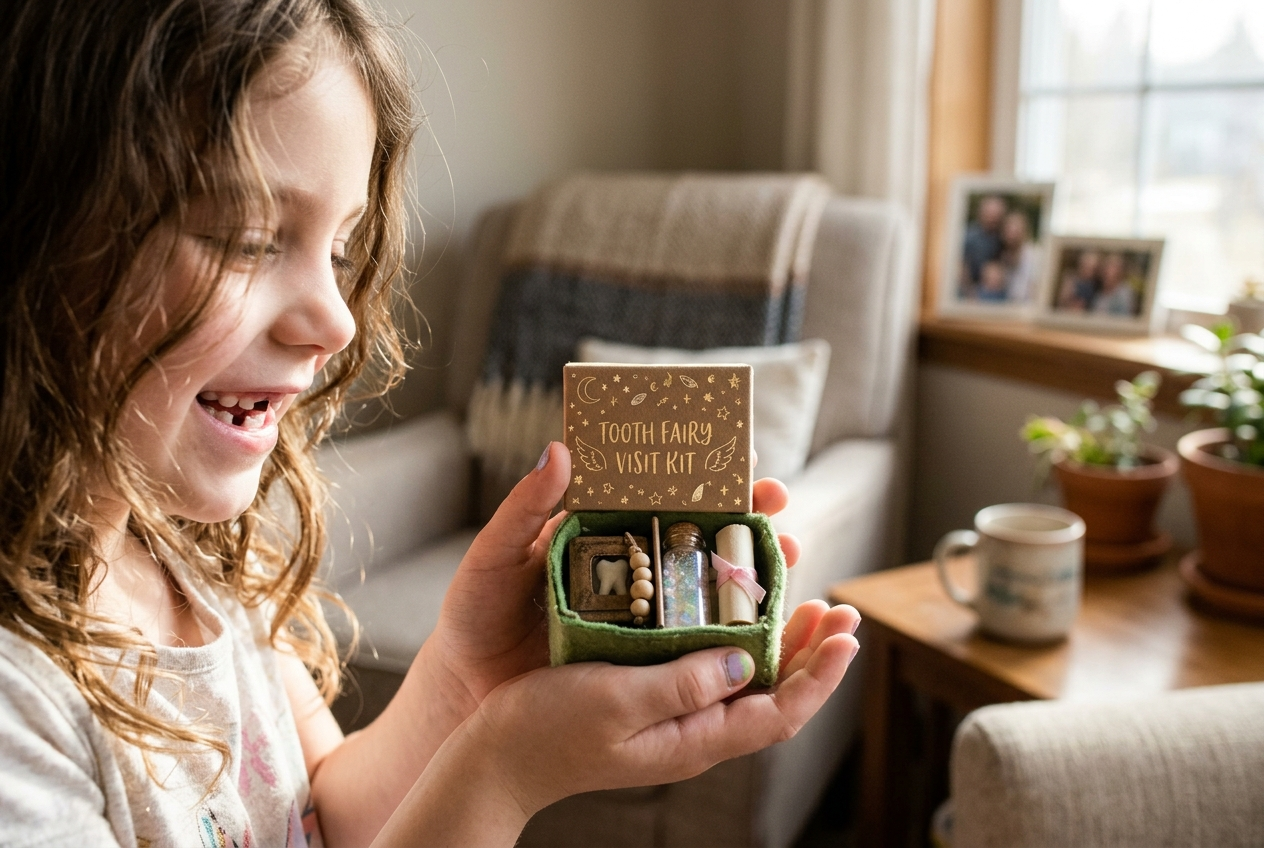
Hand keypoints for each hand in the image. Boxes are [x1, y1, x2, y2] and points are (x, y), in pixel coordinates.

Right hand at [404, 629, 859, 842]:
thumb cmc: (546, 731)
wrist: (495, 759)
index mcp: (693, 738)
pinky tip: (728, 612)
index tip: (846, 633)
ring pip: (745, 682)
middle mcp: (693, 732)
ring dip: (779, 643)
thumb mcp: (616, 700)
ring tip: (804, 603)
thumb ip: (683, 682)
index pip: (779, 713)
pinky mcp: (649, 700)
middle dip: (811, 653)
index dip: (819, 675)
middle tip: (838, 607)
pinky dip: (732, 638)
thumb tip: (746, 662)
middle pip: (772, 695)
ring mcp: (672, 718)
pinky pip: (709, 670)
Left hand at [421, 443, 805, 717]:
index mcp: (600, 530)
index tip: (742, 458)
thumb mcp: (494, 557)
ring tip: (786, 554)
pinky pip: (696, 639)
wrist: (466, 686)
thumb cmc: (476, 613)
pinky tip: (765, 621)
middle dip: (746, 515)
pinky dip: (734, 628)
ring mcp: (641, 613)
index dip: (704, 474)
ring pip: (709, 584)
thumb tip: (559, 449)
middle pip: (700, 533)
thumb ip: (524, 509)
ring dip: (753, 568)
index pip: (661, 491)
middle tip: (776, 503)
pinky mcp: (644, 658)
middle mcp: (629, 567)